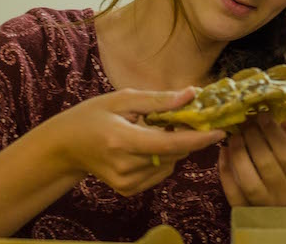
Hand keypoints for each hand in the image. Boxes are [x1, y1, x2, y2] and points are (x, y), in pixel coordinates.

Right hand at [39, 87, 225, 195]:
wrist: (65, 146)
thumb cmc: (92, 116)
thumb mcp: (122, 99)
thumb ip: (159, 100)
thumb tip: (192, 94)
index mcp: (122, 140)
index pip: (169, 145)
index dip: (198, 139)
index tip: (220, 130)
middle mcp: (125, 166)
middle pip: (174, 154)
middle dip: (185, 136)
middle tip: (181, 118)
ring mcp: (126, 182)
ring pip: (170, 164)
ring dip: (172, 147)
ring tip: (151, 131)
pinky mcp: (128, 190)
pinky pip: (161, 172)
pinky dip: (162, 158)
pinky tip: (144, 145)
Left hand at [218, 114, 285, 205]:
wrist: (276, 206)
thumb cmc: (285, 172)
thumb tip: (284, 107)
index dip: (273, 132)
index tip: (262, 114)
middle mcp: (285, 196)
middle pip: (266, 164)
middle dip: (253, 138)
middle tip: (245, 121)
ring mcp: (263, 206)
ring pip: (248, 180)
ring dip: (239, 153)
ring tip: (234, 135)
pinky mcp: (243, 210)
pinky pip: (231, 191)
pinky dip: (225, 170)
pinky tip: (223, 151)